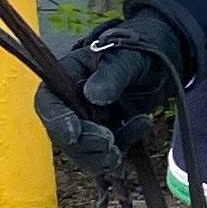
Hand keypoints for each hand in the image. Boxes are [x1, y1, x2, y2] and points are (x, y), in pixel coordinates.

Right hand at [35, 5, 190, 177]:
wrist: (158, 64)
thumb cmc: (136, 53)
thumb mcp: (127, 58)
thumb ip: (111, 74)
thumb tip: (93, 96)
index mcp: (66, 78)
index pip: (48, 103)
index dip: (57, 122)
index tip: (75, 135)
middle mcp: (70, 105)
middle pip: (63, 136)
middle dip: (87, 144)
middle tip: (110, 142)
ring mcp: (86, 123)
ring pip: (83, 153)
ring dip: (105, 153)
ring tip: (137, 125)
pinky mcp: (103, 137)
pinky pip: (106, 155)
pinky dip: (125, 145)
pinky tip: (143, 123)